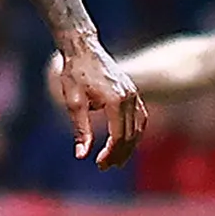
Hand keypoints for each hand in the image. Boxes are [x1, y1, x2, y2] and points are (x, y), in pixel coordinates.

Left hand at [50, 38, 153, 170]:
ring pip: (139, 128)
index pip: (119, 136)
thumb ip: (81, 129)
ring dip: (129, 146)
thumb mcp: (73, 102)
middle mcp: (129, 97)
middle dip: (119, 154)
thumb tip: (81, 155)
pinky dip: (136, 132)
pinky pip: (141, 117)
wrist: (84, 48)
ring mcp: (134, 94)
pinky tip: (125, 142)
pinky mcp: (133, 92)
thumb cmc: (75, 73)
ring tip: (116, 160)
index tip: (98, 164)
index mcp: (115, 100)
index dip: (110, 153)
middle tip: (104, 167)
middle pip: (130, 135)